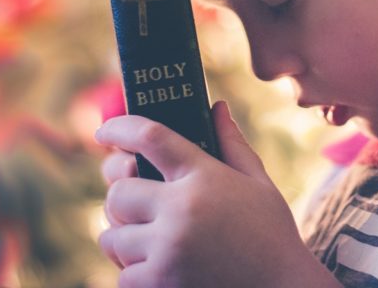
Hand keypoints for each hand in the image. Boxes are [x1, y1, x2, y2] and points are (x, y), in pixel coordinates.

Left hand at [95, 101, 340, 287]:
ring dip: (124, 238)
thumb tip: (216, 106)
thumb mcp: (259, 183)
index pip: (150, 137)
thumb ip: (232, 143)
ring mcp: (167, 250)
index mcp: (204, 176)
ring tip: (148, 240)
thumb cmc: (273, 235)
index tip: (104, 132)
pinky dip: (133, 274)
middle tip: (137, 205)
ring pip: (112, 237)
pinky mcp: (159, 285)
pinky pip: (122, 276)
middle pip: (118, 192)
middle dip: (123, 198)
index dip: (120, 128)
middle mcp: (181, 209)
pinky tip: (157, 269)